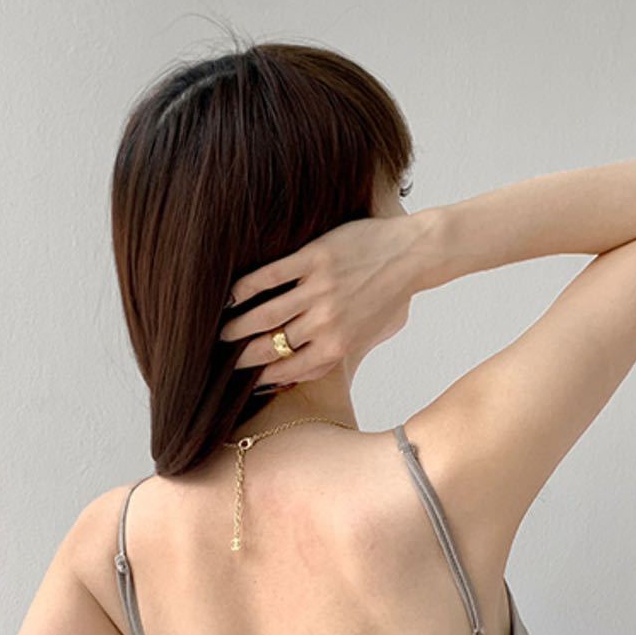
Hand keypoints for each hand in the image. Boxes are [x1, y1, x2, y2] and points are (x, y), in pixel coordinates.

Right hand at [220, 214, 424, 387]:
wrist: (412, 255)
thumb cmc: (393, 297)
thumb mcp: (371, 336)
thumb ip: (343, 354)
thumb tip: (309, 371)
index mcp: (338, 346)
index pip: (289, 369)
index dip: (262, 377)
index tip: (245, 379)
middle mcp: (326, 323)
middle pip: (270, 346)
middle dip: (242, 355)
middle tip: (224, 356)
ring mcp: (319, 290)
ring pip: (265, 314)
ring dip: (238, 325)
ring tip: (223, 330)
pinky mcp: (315, 259)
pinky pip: (271, 276)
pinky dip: (247, 287)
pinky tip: (233, 294)